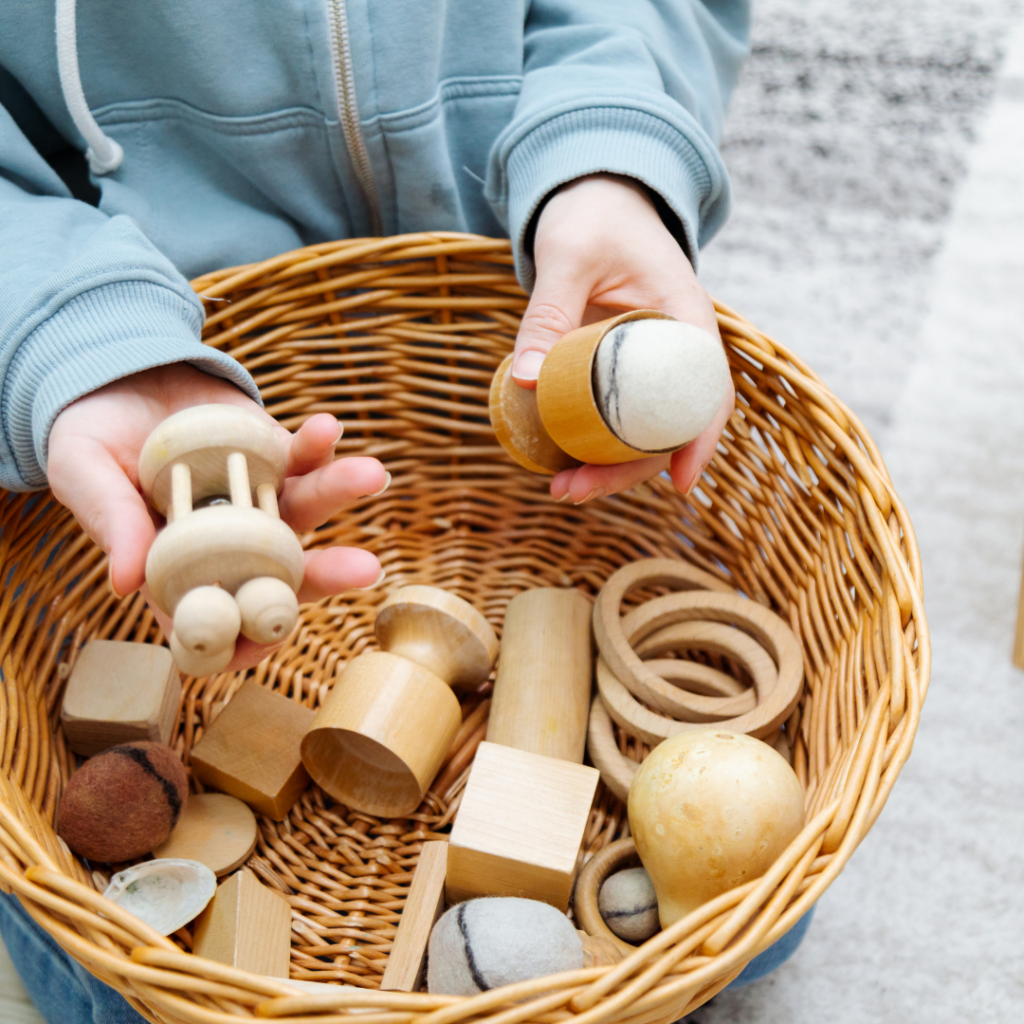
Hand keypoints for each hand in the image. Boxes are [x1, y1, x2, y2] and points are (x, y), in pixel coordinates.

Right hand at [48, 364, 387, 668]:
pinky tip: (327, 427)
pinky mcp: (277, 458)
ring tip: (369, 474)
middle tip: (364, 568)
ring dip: (339, 495)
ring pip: (307, 512)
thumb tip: (124, 583)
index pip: (219, 623)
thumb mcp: (84, 475)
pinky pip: (303, 456)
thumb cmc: (89, 439)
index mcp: (180, 571)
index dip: (246, 642)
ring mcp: (261, 502)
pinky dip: (318, 444)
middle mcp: (231, 547)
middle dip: (325, 575)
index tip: (269, 638)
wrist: (117, 380)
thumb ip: (110, 522)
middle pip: (282, 575)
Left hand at [512, 174, 733, 502]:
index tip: (681, 484)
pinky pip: (616, 416)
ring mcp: (649, 363)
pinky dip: (594, 443)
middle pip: (670, 425)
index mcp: (685, 318)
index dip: (699, 441)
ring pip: (642, 430)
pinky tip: (560, 462)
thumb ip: (549, 314)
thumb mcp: (567, 257)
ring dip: (608, 466)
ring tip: (561, 490)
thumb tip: (524, 381)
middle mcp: (675, 348)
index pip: (708, 390)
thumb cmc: (592, 216)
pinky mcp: (621, 370)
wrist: (594, 197)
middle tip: (574, 492)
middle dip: (629, 470)